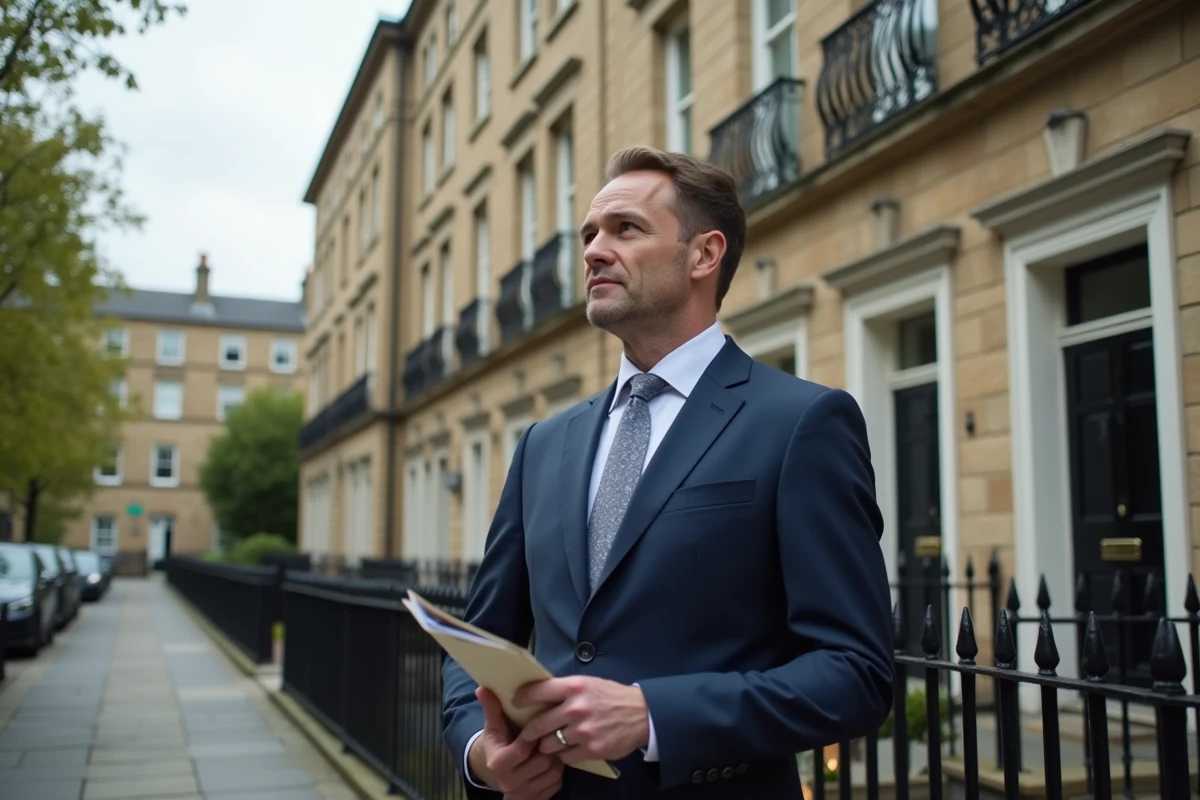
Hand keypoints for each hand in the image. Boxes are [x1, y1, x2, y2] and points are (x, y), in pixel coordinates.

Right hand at [468, 687, 563, 799]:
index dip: (533, 736)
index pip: (523, 749)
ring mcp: (522, 794)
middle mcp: (508, 783)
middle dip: (547, 747)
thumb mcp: (494, 725)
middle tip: (550, 734)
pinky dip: (558, 772)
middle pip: (541, 762)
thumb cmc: (499, 741)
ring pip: (552, 773)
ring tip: (552, 746)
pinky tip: (553, 760)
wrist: (496, 770)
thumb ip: (492, 708)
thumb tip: (482, 688)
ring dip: (556, 758)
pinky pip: (556, 784)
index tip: (538, 726)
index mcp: (497, 764)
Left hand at [515, 676, 649, 764]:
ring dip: (547, 745)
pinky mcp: (591, 749)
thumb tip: (538, 696)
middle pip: (537, 724)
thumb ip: (564, 690)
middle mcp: (576, 708)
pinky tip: (570, 749)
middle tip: (528, 733)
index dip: (522, 698)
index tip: (516, 703)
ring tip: (552, 742)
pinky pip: (565, 757)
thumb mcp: (588, 684)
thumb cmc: (611, 696)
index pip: (537, 691)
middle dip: (530, 731)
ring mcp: (583, 731)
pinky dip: (565, 755)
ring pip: (549, 744)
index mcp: (573, 687)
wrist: (642, 714)